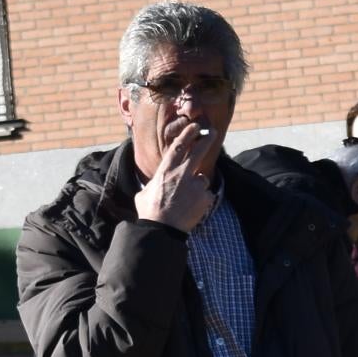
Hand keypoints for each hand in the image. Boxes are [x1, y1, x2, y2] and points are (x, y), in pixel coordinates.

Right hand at [134, 108, 217, 232]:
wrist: (161, 230)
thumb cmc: (149, 212)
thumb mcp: (144, 193)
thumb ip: (153, 184)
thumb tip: (153, 184)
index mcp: (166, 171)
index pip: (178, 147)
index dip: (187, 135)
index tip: (195, 126)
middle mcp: (182, 174)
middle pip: (198, 152)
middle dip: (206, 139)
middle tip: (213, 132)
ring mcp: (195, 185)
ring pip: (202, 179)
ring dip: (197, 186)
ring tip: (186, 200)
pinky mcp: (205, 197)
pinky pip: (206, 195)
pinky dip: (201, 200)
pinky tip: (192, 209)